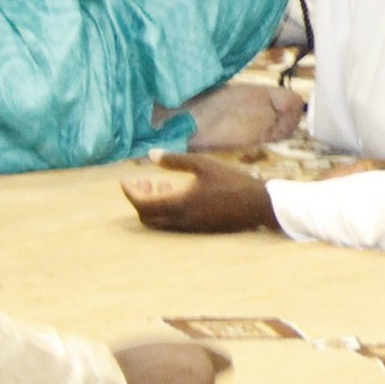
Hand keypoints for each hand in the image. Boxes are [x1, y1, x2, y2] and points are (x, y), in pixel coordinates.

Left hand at [120, 151, 276, 233]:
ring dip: (154, 204)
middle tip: (144, 182)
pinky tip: (179, 194)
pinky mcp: (199, 229)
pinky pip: (172, 223)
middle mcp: (179, 220)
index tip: (126, 181)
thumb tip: (151, 154)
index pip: (142, 203)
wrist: (258, 205)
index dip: (130, 192)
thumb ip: (175, 160)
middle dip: (140, 199)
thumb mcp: (204, 165)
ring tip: (162, 184)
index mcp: (178, 204)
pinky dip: (167, 210)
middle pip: (146, 216)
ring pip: (159, 221)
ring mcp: (189, 227)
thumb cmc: (232, 182)